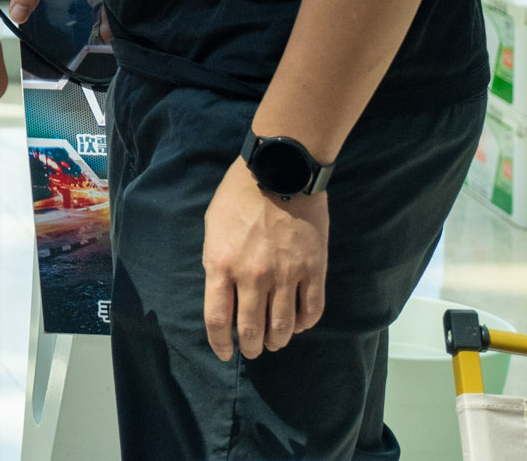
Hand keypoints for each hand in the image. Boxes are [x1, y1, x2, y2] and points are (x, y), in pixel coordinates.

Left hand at [202, 159, 328, 359]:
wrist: (280, 172)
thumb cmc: (238, 196)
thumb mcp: (212, 227)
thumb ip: (215, 262)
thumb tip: (223, 294)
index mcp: (221, 264)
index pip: (217, 320)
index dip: (220, 344)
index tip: (224, 353)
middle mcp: (253, 276)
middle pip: (251, 330)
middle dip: (250, 347)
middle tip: (252, 350)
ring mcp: (287, 275)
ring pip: (283, 327)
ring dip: (277, 340)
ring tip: (273, 342)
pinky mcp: (314, 270)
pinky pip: (312, 310)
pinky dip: (304, 324)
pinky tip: (298, 324)